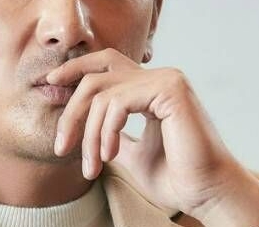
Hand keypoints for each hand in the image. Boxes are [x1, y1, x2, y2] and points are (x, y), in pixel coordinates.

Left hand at [47, 48, 258, 226]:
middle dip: (72, 107)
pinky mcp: (170, 89)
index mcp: (152, 87)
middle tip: (61, 144)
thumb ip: (114, 135)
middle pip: (97, 74)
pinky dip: (106, 132)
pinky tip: (109, 156)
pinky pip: (117, 103)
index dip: (76, 68)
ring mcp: (166, 80)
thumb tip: (90, 131)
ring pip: (102, 93)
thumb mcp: (133, 154)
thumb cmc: (177, 178)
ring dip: (89, 134)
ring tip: (92, 166)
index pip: (107, 64)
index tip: (51, 82)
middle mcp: (159, 77)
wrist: (207, 194)